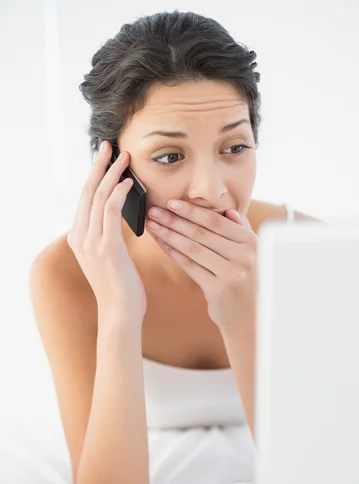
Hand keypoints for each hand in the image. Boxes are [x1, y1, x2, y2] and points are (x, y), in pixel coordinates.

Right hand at [67, 140, 146, 322]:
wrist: (120, 312)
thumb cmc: (121, 286)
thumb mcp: (109, 256)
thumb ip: (107, 234)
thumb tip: (117, 214)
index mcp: (78, 236)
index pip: (85, 198)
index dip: (94, 174)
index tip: (105, 157)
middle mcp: (79, 235)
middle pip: (88, 191)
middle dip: (99, 165)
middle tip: (109, 145)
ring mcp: (90, 241)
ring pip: (98, 197)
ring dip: (112, 173)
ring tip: (125, 157)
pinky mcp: (106, 246)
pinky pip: (110, 211)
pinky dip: (119, 192)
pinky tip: (129, 182)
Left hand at [146, 200, 257, 329]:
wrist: (248, 315)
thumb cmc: (245, 279)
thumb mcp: (251, 253)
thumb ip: (241, 231)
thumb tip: (228, 211)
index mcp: (251, 242)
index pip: (216, 222)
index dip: (192, 211)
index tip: (171, 202)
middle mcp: (244, 257)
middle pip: (202, 234)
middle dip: (175, 220)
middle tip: (154, 211)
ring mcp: (231, 274)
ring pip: (193, 249)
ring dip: (169, 235)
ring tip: (153, 225)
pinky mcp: (217, 289)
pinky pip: (190, 266)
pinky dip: (173, 253)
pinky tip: (161, 243)